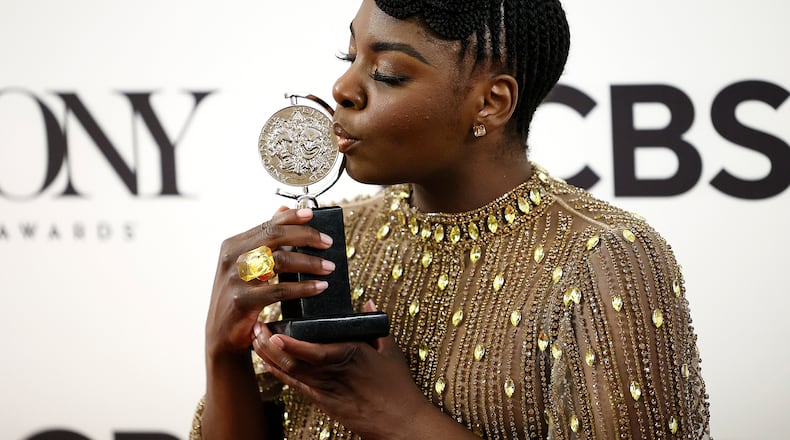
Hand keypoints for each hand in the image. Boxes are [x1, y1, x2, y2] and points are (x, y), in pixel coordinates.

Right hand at [205, 207, 335, 361]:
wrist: (221, 335)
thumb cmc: (238, 298)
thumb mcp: (245, 265)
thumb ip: (262, 239)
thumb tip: (282, 210)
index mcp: (233, 245)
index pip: (267, 224)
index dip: (291, 217)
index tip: (312, 215)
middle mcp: (232, 258)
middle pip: (275, 236)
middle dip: (306, 236)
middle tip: (327, 243)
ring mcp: (236, 279)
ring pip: (280, 261)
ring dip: (310, 263)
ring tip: (328, 267)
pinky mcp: (243, 301)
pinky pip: (280, 290)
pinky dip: (304, 287)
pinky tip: (319, 287)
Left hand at [252, 301, 430, 439]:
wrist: (399, 421)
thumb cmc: (397, 386)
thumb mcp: (390, 350)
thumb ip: (374, 325)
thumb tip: (368, 302)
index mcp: (350, 355)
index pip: (314, 351)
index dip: (291, 344)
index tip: (274, 332)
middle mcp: (333, 373)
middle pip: (293, 361)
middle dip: (269, 345)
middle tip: (255, 328)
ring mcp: (326, 390)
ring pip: (290, 374)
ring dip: (269, 357)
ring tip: (254, 341)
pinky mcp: (324, 402)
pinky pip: (296, 386)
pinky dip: (279, 374)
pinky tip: (266, 362)